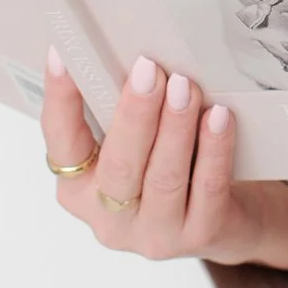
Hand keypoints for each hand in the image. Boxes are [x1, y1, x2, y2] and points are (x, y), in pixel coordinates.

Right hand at [40, 47, 287, 271]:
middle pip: (119, 165)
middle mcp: (109, 219)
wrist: (226, 222)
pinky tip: (219, 117)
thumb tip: (122, 49)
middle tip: (147, 69)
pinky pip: (207, 190)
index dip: (61, 99)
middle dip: (134, 114)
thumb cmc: (167, 167)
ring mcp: (155, 234)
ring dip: (175, 127)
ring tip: (185, 86)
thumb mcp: (136, 146)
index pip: (62, 143)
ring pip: (163, 178)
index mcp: (79, 189)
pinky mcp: (199, 237)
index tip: (64, 54)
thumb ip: (120, 112)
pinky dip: (214, 150)